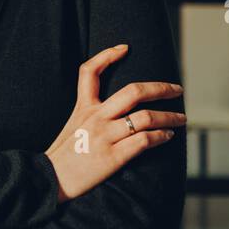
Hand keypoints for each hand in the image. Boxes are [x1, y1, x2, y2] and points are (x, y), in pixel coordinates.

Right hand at [44, 44, 184, 202]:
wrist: (48, 181)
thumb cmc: (62, 156)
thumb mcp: (71, 126)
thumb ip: (89, 115)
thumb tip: (117, 111)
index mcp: (82, 108)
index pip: (89, 71)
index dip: (107, 55)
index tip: (125, 48)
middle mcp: (95, 118)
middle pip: (133, 92)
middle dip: (161, 88)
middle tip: (177, 89)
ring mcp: (105, 136)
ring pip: (146, 117)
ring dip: (169, 116)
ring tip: (180, 118)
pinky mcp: (112, 157)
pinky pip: (144, 140)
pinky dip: (161, 136)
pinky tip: (168, 136)